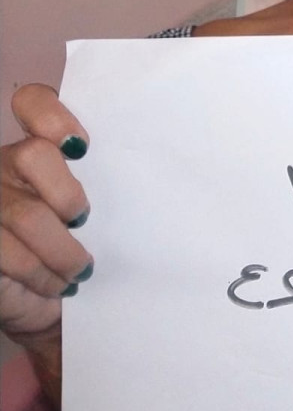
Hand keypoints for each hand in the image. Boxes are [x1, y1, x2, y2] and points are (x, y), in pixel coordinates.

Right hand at [0, 85, 92, 340]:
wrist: (49, 308)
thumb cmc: (81, 249)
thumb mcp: (99, 211)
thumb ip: (106, 181)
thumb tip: (159, 168)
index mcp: (36, 147)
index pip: (33, 102)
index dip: (53, 115)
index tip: (83, 146)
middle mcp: (4, 165)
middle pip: (33, 155)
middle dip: (67, 194)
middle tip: (84, 220)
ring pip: (26, 214)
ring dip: (62, 250)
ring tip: (80, 270)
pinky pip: (9, 252)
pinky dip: (41, 274)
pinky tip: (56, 284)